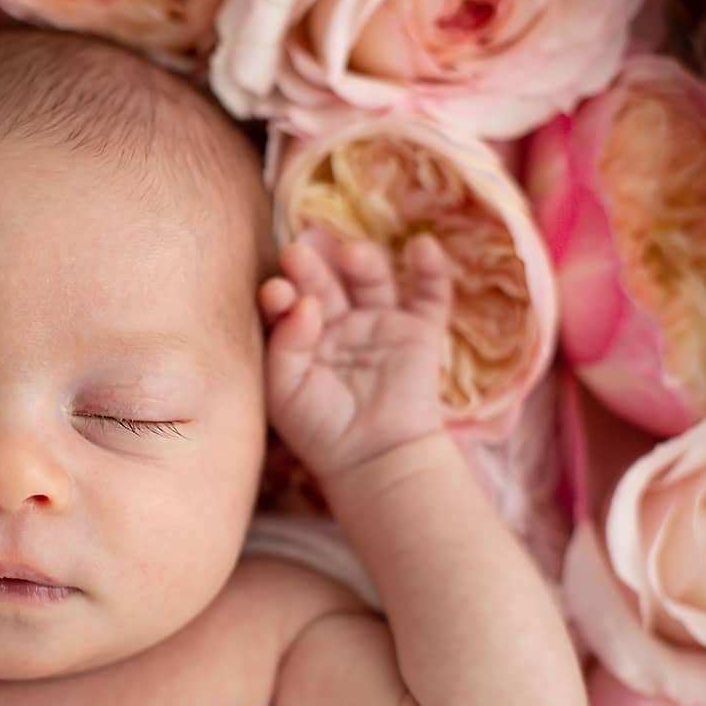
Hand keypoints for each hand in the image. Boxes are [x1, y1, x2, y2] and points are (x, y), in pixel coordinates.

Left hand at [259, 230, 451, 484]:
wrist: (375, 460)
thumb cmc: (319, 429)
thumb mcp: (285, 391)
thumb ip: (286, 345)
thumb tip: (304, 303)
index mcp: (299, 333)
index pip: (287, 302)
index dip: (281, 293)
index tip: (275, 291)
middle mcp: (337, 321)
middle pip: (325, 282)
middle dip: (312, 267)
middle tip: (299, 252)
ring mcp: (379, 322)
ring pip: (371, 280)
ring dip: (362, 261)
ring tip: (351, 254)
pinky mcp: (419, 330)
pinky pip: (429, 294)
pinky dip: (430, 270)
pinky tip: (422, 246)